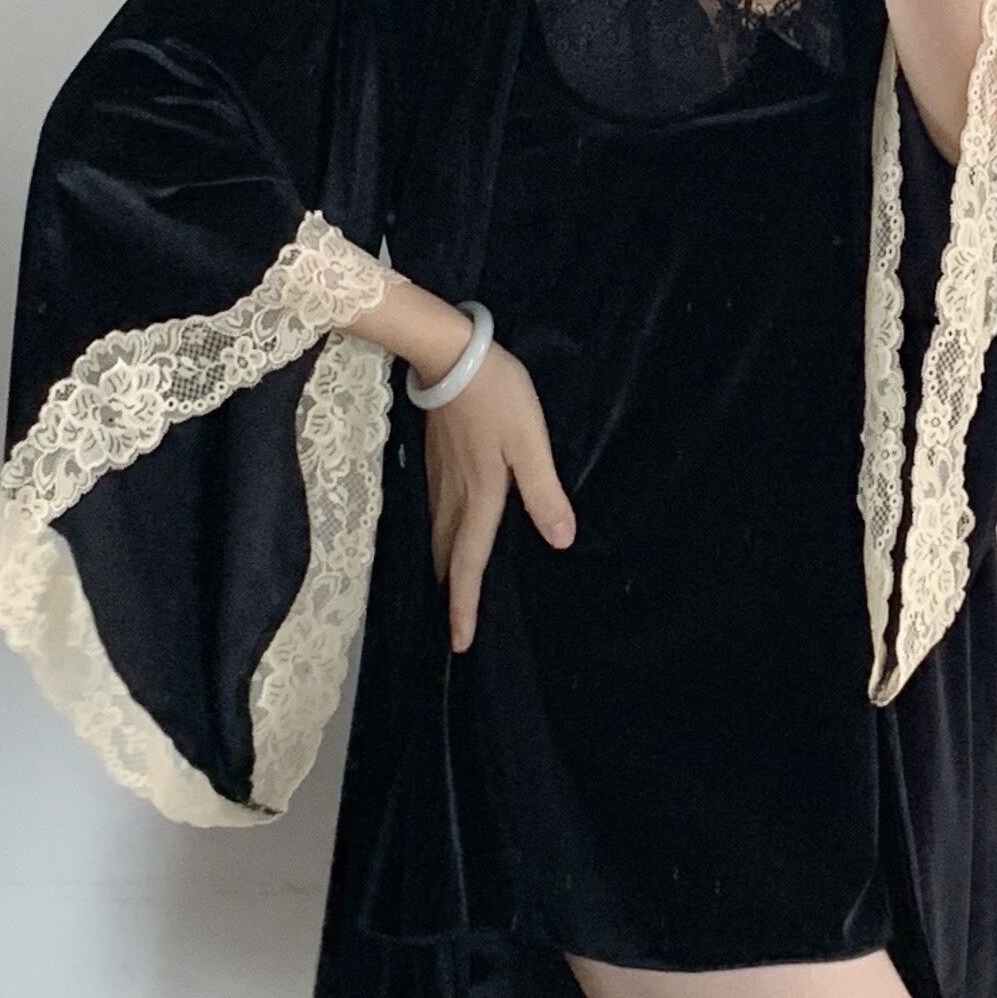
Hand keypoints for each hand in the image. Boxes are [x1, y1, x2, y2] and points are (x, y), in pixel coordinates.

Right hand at [423, 341, 575, 650]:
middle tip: (453, 630)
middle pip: (447, 556)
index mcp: (481, 497)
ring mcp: (440, 478)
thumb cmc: (497, 396)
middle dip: (449, 594)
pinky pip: (435, 513)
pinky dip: (439, 538)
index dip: (465, 604)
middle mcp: (455, 496)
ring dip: (442, 568)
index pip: (470, 561)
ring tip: (447, 592)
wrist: (449, 355)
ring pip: (437, 536)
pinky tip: (443, 536)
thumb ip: (544, 492)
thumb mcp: (531, 442)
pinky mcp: (435, 461)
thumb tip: (561, 541)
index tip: (461, 642)